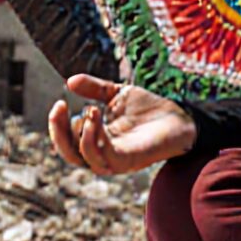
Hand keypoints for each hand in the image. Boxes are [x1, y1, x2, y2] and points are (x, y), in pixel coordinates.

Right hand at [47, 74, 197, 175]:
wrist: (182, 114)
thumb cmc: (150, 107)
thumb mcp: (118, 94)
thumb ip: (94, 89)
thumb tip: (69, 81)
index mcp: (98, 139)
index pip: (68, 142)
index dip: (58, 126)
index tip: (59, 103)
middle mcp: (104, 152)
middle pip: (71, 155)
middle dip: (58, 133)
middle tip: (59, 108)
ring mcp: (117, 159)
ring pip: (86, 159)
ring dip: (81, 135)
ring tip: (91, 110)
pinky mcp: (131, 159)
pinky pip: (105, 158)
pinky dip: (95, 141)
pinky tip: (97, 118)